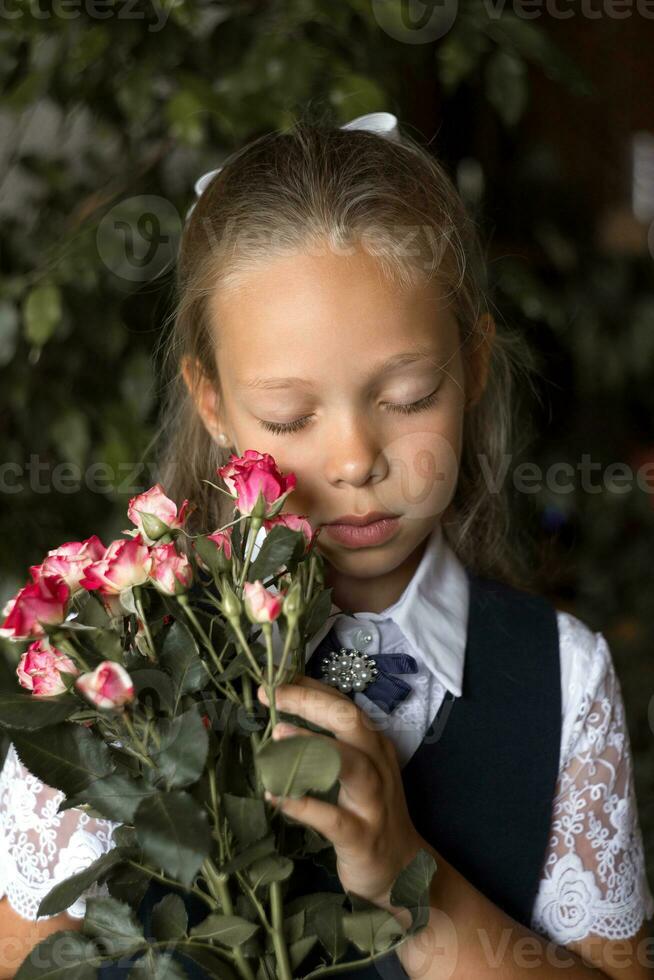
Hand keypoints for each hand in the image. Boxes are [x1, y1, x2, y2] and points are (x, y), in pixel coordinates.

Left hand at [256, 675, 426, 916]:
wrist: (405, 870)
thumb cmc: (370, 811)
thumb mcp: (357, 770)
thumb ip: (329, 741)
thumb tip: (286, 711)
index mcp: (374, 745)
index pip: (343, 704)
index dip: (309, 688)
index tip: (275, 679)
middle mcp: (377, 765)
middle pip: (350, 721)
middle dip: (309, 703)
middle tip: (272, 695)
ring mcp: (372, 802)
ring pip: (349, 764)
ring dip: (311, 747)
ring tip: (276, 737)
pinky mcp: (362, 837)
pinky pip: (332, 819)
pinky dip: (302, 806)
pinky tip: (275, 797)